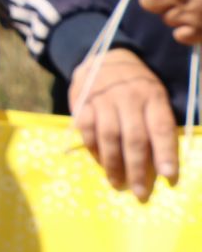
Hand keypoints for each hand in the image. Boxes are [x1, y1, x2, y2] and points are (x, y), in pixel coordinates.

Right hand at [70, 46, 178, 201]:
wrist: (103, 57)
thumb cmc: (136, 84)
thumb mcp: (155, 94)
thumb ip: (157, 122)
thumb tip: (161, 162)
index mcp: (152, 95)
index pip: (161, 128)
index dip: (166, 154)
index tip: (169, 178)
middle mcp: (128, 97)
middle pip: (134, 138)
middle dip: (138, 169)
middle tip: (141, 194)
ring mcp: (103, 99)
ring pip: (109, 137)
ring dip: (114, 165)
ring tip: (118, 185)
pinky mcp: (82, 103)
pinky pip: (88, 131)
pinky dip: (94, 150)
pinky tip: (101, 164)